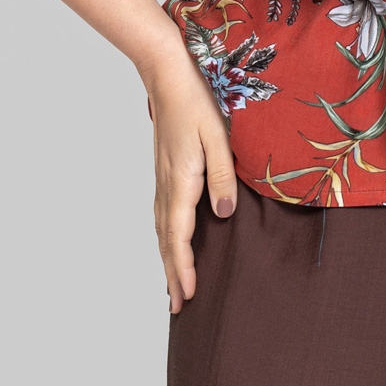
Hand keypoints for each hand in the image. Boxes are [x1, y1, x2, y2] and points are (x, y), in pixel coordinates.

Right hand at [144, 45, 237, 310]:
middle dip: (173, 275)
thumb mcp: (218, 137)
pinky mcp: (164, 173)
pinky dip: (166, 239)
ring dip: (167, 260)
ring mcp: (162, 180)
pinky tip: (171, 244)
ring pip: (162, 231)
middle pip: (167, 241)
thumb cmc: (196, 102)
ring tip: (173, 287)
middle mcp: (167, 186)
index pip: (180, 237)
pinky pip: (163, 216)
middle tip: (179, 309)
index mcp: (180, 182)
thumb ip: (223, 176)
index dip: (184, 269)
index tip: (188, 296)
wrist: (167, 76)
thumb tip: (223, 215)